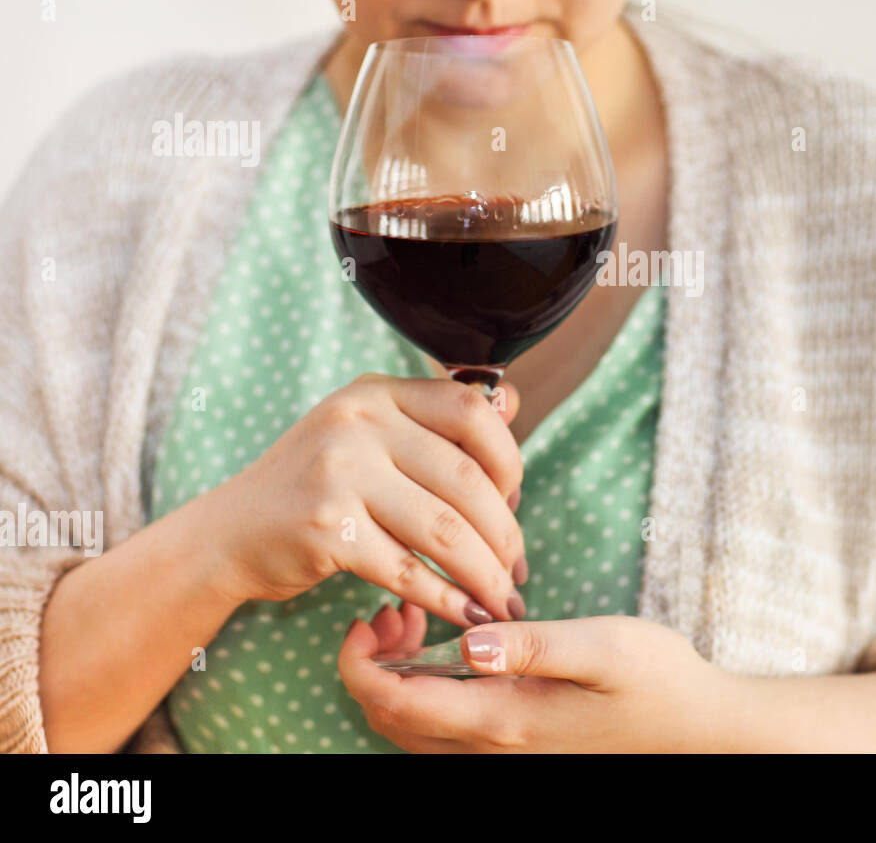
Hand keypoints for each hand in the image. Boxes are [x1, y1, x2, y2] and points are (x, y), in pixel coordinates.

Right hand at [204, 373, 527, 627]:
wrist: (229, 531)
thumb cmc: (318, 484)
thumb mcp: (370, 432)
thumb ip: (436, 420)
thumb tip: (514, 405)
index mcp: (378, 393)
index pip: (469, 409)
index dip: (507, 458)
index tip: (514, 501)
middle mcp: (358, 422)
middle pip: (465, 478)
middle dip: (504, 532)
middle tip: (517, 568)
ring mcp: (339, 473)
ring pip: (443, 528)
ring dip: (485, 573)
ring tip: (503, 599)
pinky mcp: (325, 529)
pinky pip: (406, 570)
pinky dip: (446, 598)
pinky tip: (467, 614)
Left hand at [338, 602, 738, 752]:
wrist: (698, 729)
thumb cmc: (657, 681)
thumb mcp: (603, 648)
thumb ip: (533, 644)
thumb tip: (466, 640)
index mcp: (503, 721)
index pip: (394, 703)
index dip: (360, 663)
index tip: (370, 614)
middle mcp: (491, 749)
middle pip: (390, 721)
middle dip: (372, 666)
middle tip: (396, 608)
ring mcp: (503, 754)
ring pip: (412, 730)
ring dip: (397, 679)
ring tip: (421, 621)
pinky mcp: (517, 746)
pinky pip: (444, 731)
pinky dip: (425, 692)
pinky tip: (456, 650)